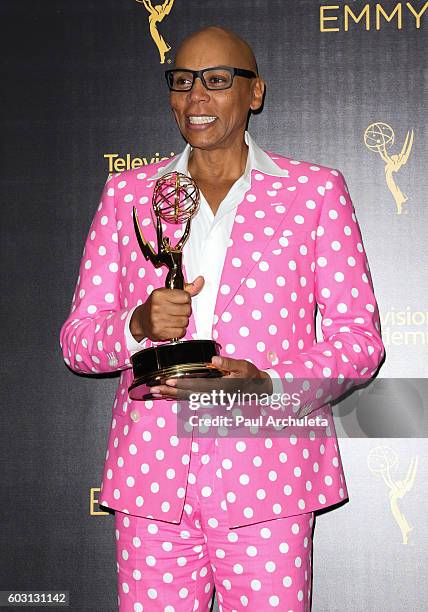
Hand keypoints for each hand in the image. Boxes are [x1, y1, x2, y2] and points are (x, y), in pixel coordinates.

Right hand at [130, 276, 203, 341]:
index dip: (185, 299)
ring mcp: (157, 320)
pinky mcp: (159, 332)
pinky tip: (172, 326)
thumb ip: (187, 288)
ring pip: (185, 321)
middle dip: (185, 311)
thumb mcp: (168, 292)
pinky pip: (180, 332)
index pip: (186, 297)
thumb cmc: (156, 305)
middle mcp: (157, 307)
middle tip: (177, 310)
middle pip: (187, 310)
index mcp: (160, 294)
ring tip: (174, 318)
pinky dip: (179, 330)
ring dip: (182, 321)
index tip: (179, 301)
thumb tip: (201, 280)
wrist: (142, 320)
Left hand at [150, 355, 272, 398]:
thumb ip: (229, 364)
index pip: (197, 387)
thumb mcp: (243, 367)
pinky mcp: (209, 398)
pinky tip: (168, 395)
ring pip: (187, 398)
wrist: (258, 389)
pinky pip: (191, 399)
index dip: (181, 385)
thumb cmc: (250, 376)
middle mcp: (213, 396)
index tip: (168, 382)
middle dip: (170, 393)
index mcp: (221, 388)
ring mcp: (211, 399)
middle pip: (188, 395)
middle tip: (153, 389)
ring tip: (155, 392)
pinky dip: (178, 397)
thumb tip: (214, 360)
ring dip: (170, 396)